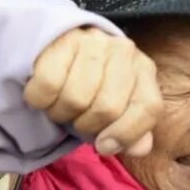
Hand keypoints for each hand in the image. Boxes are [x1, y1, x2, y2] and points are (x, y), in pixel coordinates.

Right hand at [25, 26, 161, 156]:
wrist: (61, 49)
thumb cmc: (92, 85)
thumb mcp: (117, 109)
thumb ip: (132, 132)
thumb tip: (138, 149)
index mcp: (144, 70)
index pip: (148, 108)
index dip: (126, 134)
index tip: (103, 146)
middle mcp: (124, 52)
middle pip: (108, 108)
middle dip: (86, 125)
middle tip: (77, 118)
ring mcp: (94, 43)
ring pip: (75, 99)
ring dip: (61, 113)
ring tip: (61, 104)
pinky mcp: (63, 41)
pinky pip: (49, 85)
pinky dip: (40, 100)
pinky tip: (45, 94)